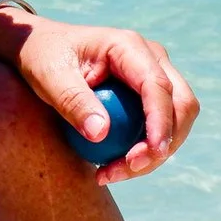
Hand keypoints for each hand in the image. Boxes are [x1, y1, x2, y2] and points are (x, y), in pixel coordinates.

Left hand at [0, 7, 198, 185]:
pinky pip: (159, 128)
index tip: (147, 154)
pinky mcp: (147, 95)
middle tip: (126, 169)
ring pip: (176, 120)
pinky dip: (144, 151)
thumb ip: (73, 101)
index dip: (160, 122)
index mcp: (128, 46)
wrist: (39, 48)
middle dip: (164, 142)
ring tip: (110, 173)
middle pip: (181, 104)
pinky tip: (111, 167)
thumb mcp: (49, 77)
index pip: (158, 86)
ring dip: (154, 153)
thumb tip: (101, 134)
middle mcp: (149, 58)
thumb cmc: (42, 57)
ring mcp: (153, 76)